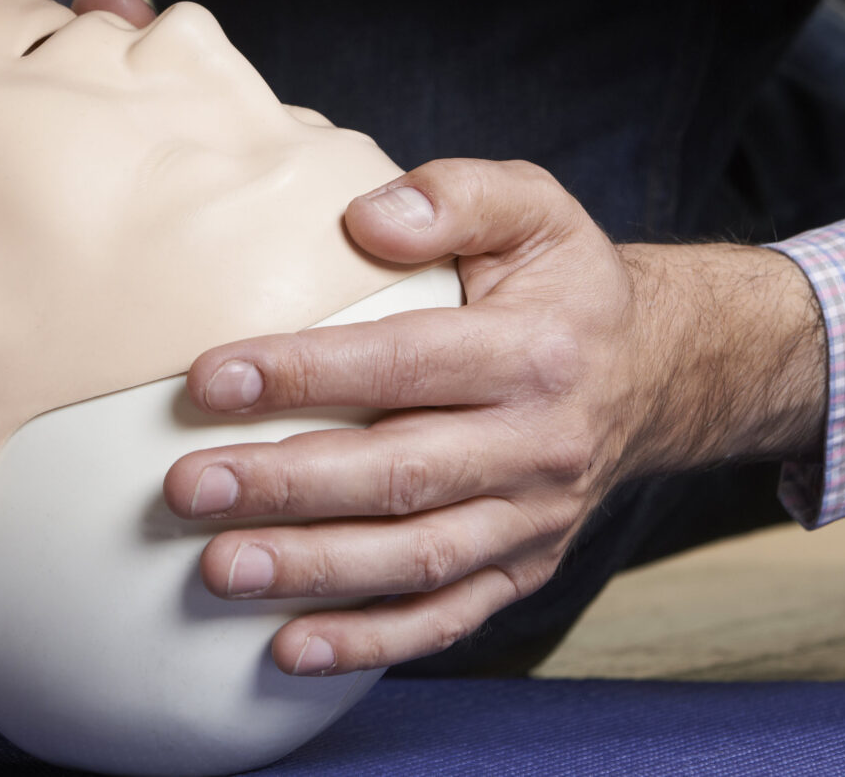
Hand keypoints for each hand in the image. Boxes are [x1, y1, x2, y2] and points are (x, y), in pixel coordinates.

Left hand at [162, 158, 827, 675]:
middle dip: (287, 486)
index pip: (404, 362)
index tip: (209, 378)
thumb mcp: (532, 206)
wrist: (656, 370)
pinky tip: (289, 648)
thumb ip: (454, 196)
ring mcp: (533, 519)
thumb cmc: (561, 281)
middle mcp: (539, 444)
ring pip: (417, 558)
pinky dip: (370, 642)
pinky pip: (447, 617)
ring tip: (218, 570)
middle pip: (401, 474)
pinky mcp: (523, 569)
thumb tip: (366, 218)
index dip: (305, 372)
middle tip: (188, 486)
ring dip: (314, 571)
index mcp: (534, 350)